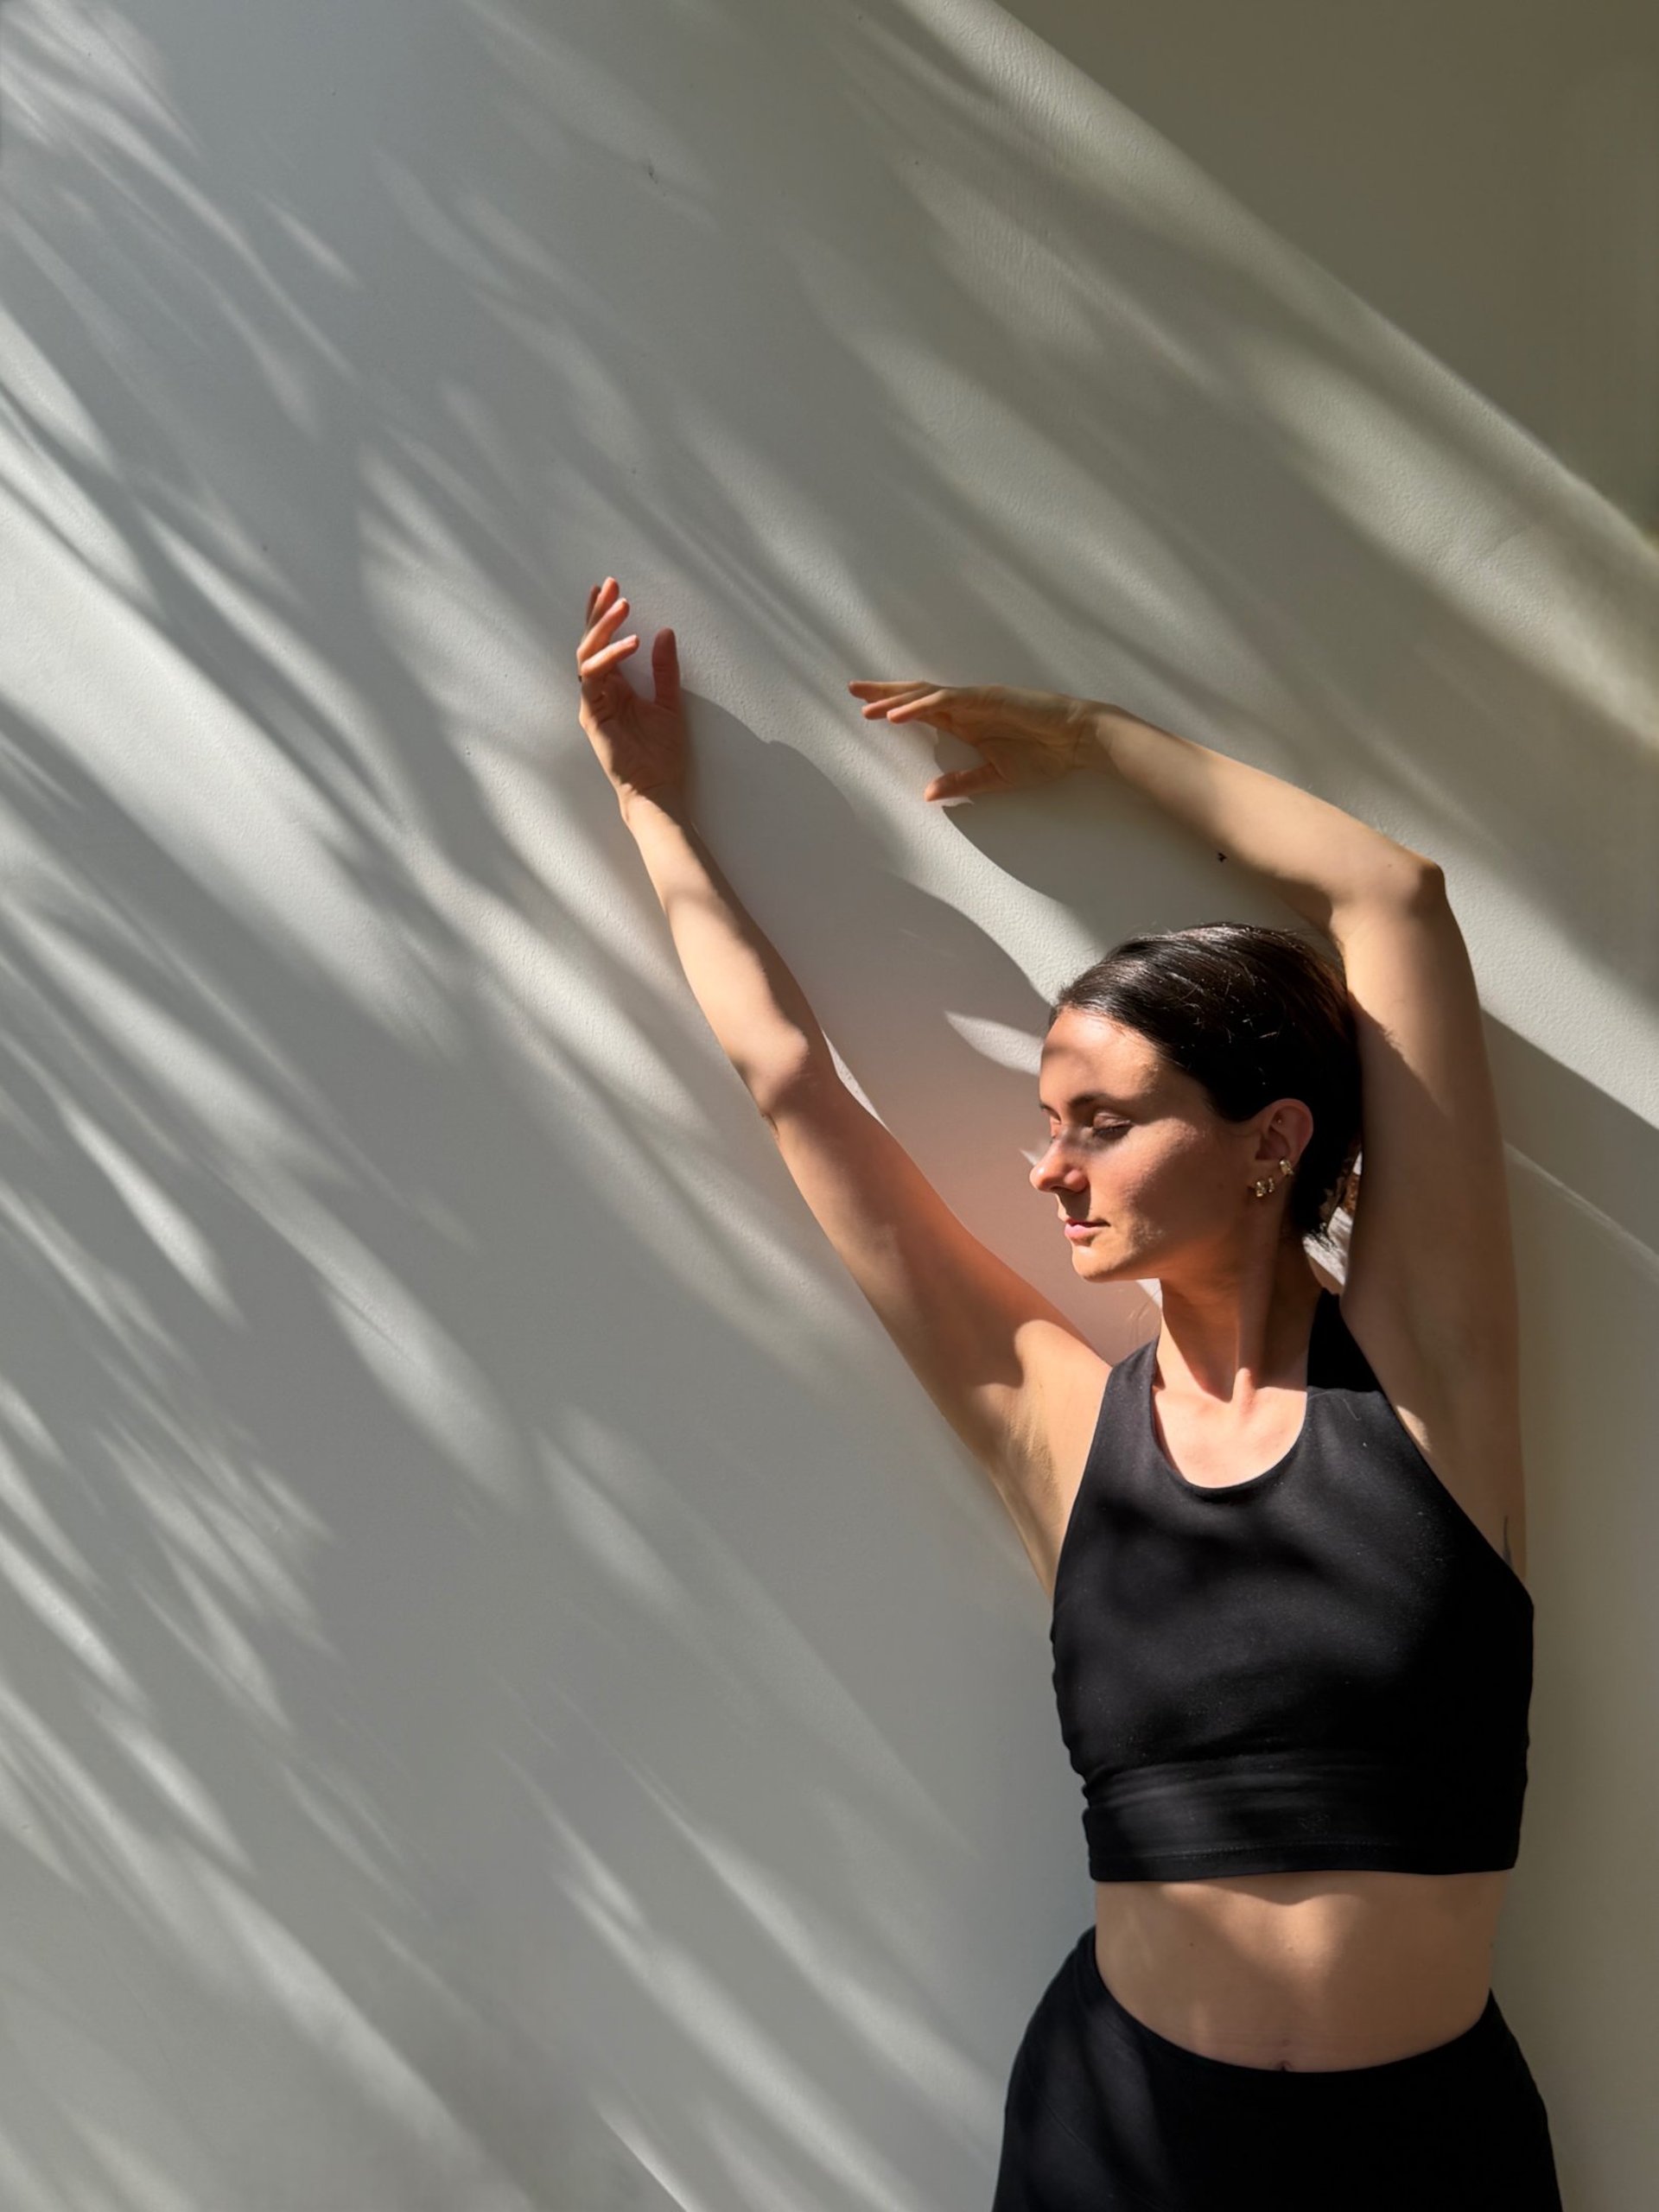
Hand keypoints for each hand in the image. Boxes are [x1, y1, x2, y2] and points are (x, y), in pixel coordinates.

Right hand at [578, 578, 686, 809]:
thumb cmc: (662, 754)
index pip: (603, 642)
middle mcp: (600, 691)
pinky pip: (593, 678)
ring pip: (587, 654)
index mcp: (616, 686)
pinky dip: (609, 658)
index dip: (603, 614)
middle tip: (611, 585)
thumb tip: (665, 633)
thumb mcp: (670, 702)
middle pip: (590, 642)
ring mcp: (593, 702)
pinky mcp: (592, 715)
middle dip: (598, 611)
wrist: (659, 788)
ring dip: (603, 628)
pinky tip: (631, 643)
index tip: (609, 586)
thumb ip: (665, 669)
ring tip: (623, 607)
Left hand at [846, 679, 1097, 799]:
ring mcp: (976, 699)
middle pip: (916, 694)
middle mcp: (966, 706)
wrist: (1078, 740)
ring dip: (895, 700)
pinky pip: (947, 700)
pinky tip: (898, 713)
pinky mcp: (987, 698)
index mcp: (966, 721)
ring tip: (866, 707)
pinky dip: (921, 705)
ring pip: (926, 695)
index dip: (893, 707)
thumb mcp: (996, 777)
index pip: (921, 710)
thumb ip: (963, 782)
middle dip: (883, 692)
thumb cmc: (1044, 755)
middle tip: (851, 690)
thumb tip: (929, 795)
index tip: (866, 709)